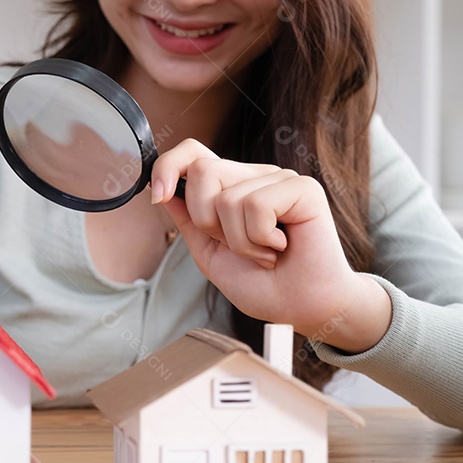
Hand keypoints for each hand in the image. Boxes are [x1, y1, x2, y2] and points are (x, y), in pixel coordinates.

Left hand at [151, 139, 390, 352]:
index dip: (168, 166)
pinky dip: (261, 238)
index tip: (159, 196)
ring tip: (264, 253)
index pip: (192, 153)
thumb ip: (189, 220)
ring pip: (227, 197)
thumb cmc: (262, 284)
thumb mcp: (209, 253)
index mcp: (230, 187)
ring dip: (240, 241)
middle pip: (202, 171)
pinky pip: (257, 205)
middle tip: (237, 245)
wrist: (300, 308)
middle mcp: (254, 176)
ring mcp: (279, 179)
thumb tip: (162, 191)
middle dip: (208, 221)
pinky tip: (280, 247)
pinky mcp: (303, 188)